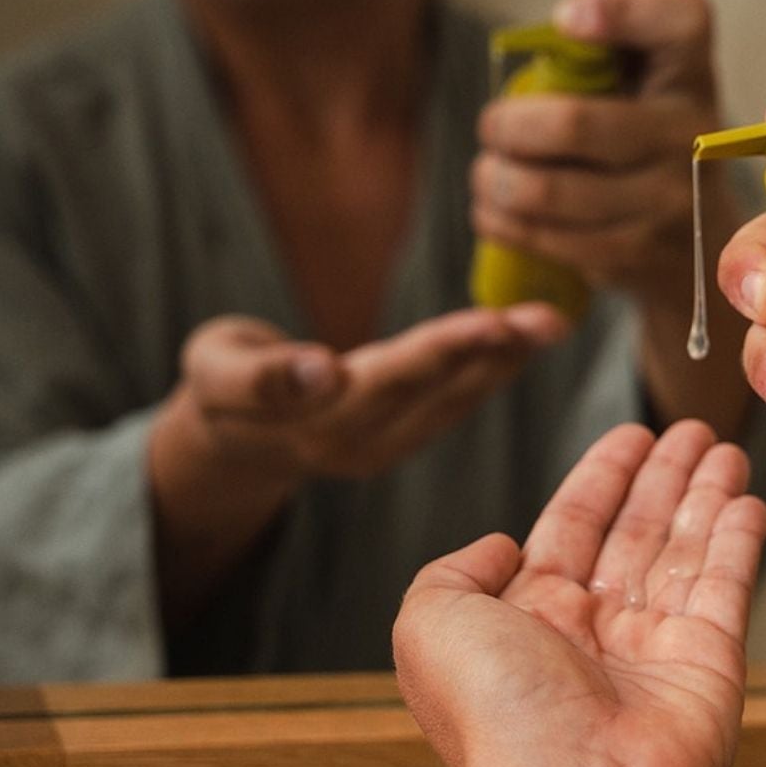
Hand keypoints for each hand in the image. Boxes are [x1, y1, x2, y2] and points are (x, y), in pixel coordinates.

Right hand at [161, 305, 565, 485]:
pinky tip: (523, 341)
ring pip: (452, 400)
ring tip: (550, 322)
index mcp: (311, 420)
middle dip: (492, 351)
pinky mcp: (397, 443)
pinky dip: (489, 370)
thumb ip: (263, 377)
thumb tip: (321, 371)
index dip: (442, 352)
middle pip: (434, 390)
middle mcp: (356, 442)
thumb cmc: (220, 386)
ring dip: (504, 362)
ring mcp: (380, 448)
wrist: (229, 442)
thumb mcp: (215, 373)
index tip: (493, 325)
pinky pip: (452, 404)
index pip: (387, 378)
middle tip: (546, 318)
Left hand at [395, 422, 765, 766]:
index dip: (601, 478)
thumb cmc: (493, 713)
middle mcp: (593, 633)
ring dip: (705, 498)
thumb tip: (502, 546)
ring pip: (684, 553)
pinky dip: (739, 541)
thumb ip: (456, 569)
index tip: (630, 437)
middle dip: (662, 480)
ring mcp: (654, 650)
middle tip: (689, 431)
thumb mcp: (429, 621)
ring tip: (726, 448)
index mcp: (528, 619)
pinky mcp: (709, 665)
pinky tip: (747, 500)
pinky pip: (727, 587)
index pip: (571, 526)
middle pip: (635, 534)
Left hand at [472, 0, 738, 310]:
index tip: (565, 22)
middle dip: (508, 126)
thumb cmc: (651, 138)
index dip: (621, 15)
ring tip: (486, 173)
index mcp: (692, 72)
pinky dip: (504, 221)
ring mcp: (670, 201)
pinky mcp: (640, 256)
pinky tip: (492, 210)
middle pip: (574, 125)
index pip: (680, 21)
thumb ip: (620, 27)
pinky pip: (550, 239)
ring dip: (497, 180)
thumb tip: (580, 7)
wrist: (703, 242)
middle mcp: (692, 133)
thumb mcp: (650, 77)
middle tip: (490, 127)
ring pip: (549, 190)